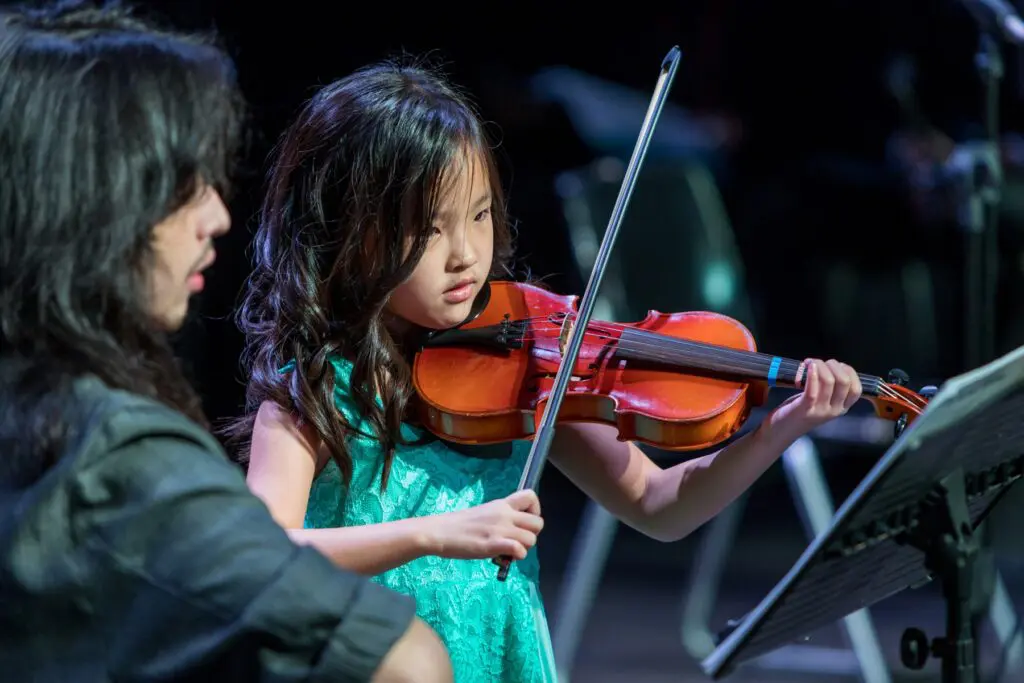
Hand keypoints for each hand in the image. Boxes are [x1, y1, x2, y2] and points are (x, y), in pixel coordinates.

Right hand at [429, 489, 543, 560]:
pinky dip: (516, 555)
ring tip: (509, 552)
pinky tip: (505, 558)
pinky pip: (518, 549)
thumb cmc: (460, 524)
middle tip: (517, 542)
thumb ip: (502, 518)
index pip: (531, 496)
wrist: (440, 531)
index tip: (524, 523)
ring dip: (524, 549)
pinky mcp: (492, 544)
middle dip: (532, 535)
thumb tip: (514, 531)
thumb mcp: (485, 513)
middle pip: (538, 523)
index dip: (535, 511)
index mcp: (502, 504)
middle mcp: (504, 514)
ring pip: (531, 539)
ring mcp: (499, 529)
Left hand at [767, 358, 861, 436]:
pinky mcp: (804, 409)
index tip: (835, 365)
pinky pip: (812, 390)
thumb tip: (832, 366)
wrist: (780, 432)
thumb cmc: (800, 412)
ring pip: (829, 381)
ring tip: (809, 362)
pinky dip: (812, 375)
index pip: (857, 389)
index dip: (849, 371)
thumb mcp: (821, 402)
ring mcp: (820, 411)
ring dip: (819, 365)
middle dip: (833, 365)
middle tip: (818, 362)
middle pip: (844, 382)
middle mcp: (834, 410)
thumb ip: (829, 389)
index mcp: (841, 408)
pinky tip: (808, 366)